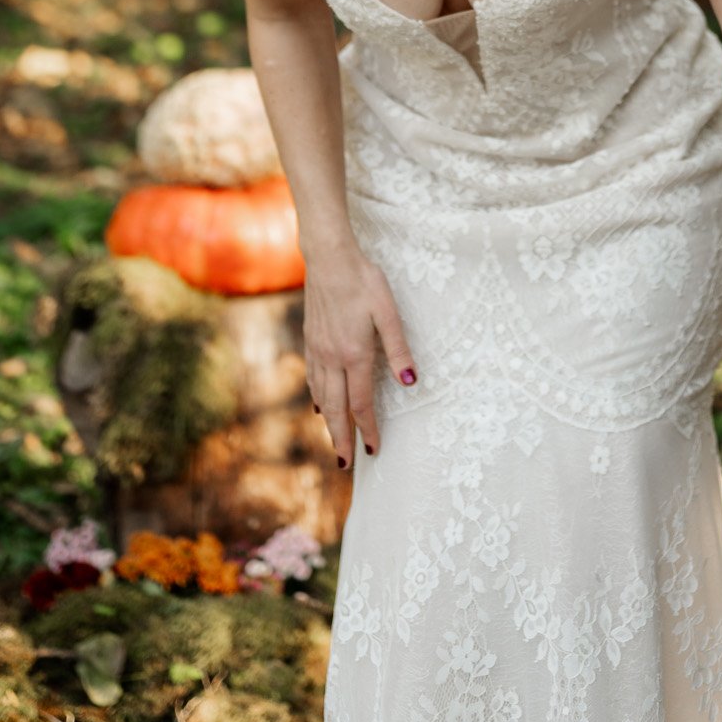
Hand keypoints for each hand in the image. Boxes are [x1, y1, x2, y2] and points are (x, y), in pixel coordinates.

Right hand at [302, 244, 415, 463]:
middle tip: (345, 464)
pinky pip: (313, 378)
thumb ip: (398, 347)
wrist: (328, 257)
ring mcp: (318, 349)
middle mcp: (332, 357)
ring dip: (329, 422)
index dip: (368, 428)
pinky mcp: (310, 339)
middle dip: (342, 438)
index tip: (373, 449)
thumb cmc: (363, 279)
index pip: (361, 402)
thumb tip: (410, 381)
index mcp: (354, 353)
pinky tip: (320, 404)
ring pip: (322, 396)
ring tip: (335, 441)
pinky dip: (318, 397)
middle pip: (337, 408)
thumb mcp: (388, 310)